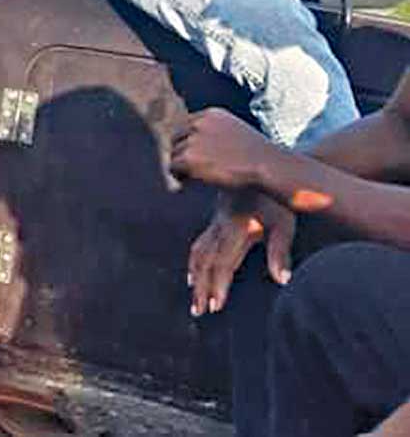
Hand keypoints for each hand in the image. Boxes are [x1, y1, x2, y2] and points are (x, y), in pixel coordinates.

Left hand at [170, 109, 281, 189]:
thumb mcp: (236, 133)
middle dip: (181, 153)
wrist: (267, 166)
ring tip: (190, 178)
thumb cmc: (258, 156)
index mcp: (211, 114)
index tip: (192, 155)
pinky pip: (173, 167)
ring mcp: (193, 139)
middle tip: (187, 169)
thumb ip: (215, 133)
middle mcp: (199, 123)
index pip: (186, 125)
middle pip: (176, 138)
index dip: (187, 141)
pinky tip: (188, 183)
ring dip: (180, 166)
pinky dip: (179, 176)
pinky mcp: (189, 157)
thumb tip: (194, 147)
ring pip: (174, 153)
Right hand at [187, 191, 293, 316]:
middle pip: (207, 262)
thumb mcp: (285, 223)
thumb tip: (282, 281)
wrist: (261, 166)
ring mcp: (215, 223)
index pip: (224, 263)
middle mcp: (221, 228)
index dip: (218, 285)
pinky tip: (193, 271)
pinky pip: (199, 243)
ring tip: (193, 297)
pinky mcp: (215, 219)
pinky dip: (194, 260)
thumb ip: (280, 252)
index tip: (215, 306)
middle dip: (202, 287)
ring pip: (199, 253)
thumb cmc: (278, 198)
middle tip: (199, 310)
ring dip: (196, 276)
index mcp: (237, 230)